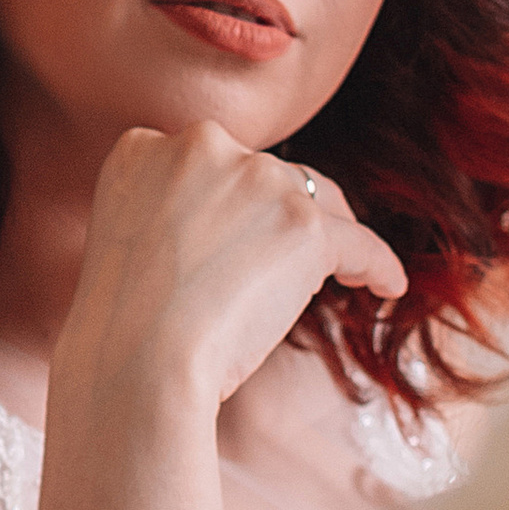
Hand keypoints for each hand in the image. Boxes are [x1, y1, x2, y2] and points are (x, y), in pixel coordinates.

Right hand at [57, 122, 405, 416]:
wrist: (135, 363)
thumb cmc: (121, 332)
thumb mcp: (124, 245)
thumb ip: (166, 217)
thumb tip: (227, 233)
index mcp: (141, 149)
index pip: (208, 163)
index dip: (230, 200)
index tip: (241, 234)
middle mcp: (200, 146)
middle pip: (266, 174)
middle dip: (280, 215)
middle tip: (287, 263)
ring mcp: (256, 179)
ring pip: (314, 202)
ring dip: (327, 238)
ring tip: (345, 272)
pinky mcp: (304, 224)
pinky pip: (357, 242)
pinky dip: (378, 265)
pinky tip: (386, 287)